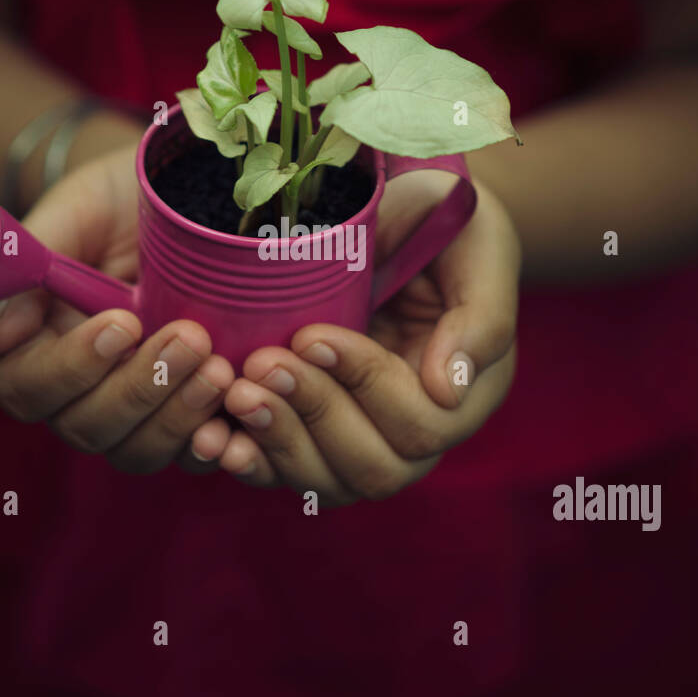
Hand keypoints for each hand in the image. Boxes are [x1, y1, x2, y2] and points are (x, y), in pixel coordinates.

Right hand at [0, 132, 233, 472]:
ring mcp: (136, 413)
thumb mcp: (76, 213)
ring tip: (222, 369)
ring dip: (179, 417)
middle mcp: (81, 392)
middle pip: (87, 427)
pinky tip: (244, 411)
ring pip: (138, 450)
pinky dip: (218, 444)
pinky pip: (197, 455)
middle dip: (140, 389)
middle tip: (190, 337)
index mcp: (35, 348)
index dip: (72, 366)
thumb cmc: (117, 202)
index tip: (121, 323)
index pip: (29, 388)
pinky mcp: (190, 418)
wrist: (185, 194)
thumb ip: (30, 265)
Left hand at [189, 177, 518, 505]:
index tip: (313, 333)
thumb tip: (447, 391)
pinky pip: (284, 471)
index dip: (366, 385)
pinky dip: (251, 460)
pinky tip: (216, 437)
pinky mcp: (314, 434)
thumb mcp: (479, 250)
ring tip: (236, 392)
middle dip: (314, 416)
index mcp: (465, 394)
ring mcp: (365, 440)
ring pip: (326, 481)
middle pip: (374, 469)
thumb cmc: (445, 221)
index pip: (421, 424)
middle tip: (262, 363)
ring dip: (277, 441)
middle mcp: (418, 432)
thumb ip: (481, 319)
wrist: (398, 214)